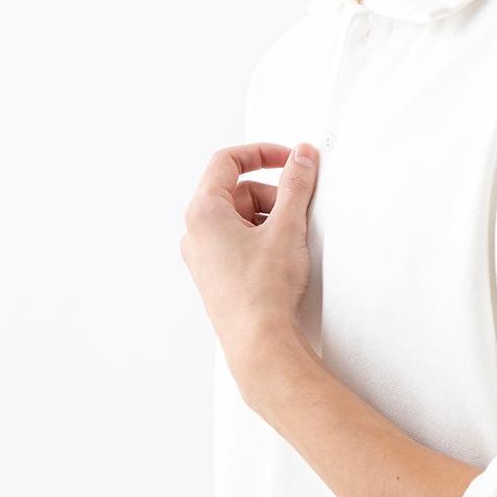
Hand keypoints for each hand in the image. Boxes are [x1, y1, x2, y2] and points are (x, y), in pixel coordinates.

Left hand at [179, 141, 319, 391]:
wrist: (259, 344)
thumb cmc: (263, 292)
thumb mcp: (287, 227)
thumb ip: (296, 184)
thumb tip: (300, 157)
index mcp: (204, 213)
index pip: (227, 162)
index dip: (262, 153)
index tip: (289, 158)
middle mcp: (196, 233)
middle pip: (238, 192)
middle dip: (273, 195)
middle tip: (299, 210)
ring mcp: (204, 257)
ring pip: (240, 218)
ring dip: (270, 219)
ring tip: (292, 241)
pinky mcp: (216, 276)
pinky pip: (239, 242)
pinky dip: (262, 239)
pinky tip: (283, 258)